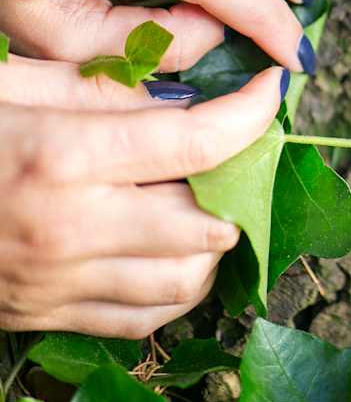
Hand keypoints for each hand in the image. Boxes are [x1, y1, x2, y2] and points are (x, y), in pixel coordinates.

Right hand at [0, 61, 284, 338]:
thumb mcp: (10, 83)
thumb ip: (102, 88)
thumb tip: (185, 92)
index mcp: (61, 156)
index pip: (199, 140)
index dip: (253, 111)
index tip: (272, 86)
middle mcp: (71, 227)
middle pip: (209, 220)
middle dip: (240, 180)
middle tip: (239, 146)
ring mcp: (59, 281)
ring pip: (188, 278)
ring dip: (215, 238)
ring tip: (207, 195)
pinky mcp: (47, 315)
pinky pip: (146, 318)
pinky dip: (179, 286)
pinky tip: (175, 248)